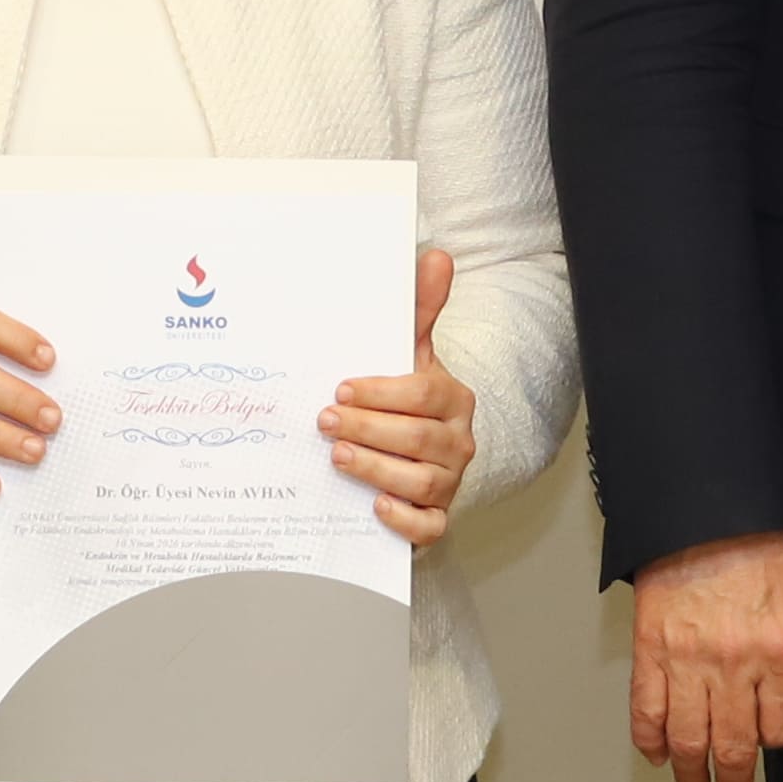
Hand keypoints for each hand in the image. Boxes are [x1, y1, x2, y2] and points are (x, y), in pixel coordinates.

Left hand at [322, 246, 480, 548]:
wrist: (414, 457)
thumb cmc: (406, 402)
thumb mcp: (412, 355)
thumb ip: (420, 310)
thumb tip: (436, 256)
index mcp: (453, 398)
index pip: (422, 394)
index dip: (381, 393)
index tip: (341, 388)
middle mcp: (457, 441)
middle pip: (418, 438)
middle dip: (368, 429)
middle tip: (325, 421)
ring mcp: (450, 482)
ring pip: (422, 481)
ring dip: (376, 469)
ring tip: (338, 457)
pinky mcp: (437, 517)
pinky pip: (429, 525)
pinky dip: (404, 519)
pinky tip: (376, 507)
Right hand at [627, 529, 782, 781]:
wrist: (701, 509)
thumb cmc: (755, 543)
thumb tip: (777, 693)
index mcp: (780, 650)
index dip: (777, 739)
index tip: (771, 739)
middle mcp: (734, 664)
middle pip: (735, 746)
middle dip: (734, 781)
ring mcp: (687, 662)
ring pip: (688, 739)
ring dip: (692, 772)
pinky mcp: (650, 651)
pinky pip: (646, 711)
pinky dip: (649, 741)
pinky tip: (656, 755)